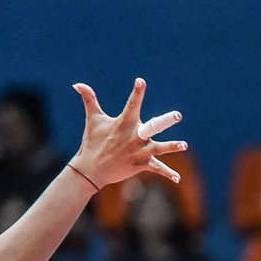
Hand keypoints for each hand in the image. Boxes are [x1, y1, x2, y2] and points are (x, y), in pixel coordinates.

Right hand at [69, 78, 186, 188]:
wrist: (91, 169)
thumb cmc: (92, 141)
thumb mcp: (92, 119)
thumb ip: (89, 100)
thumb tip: (77, 84)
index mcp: (124, 123)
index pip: (132, 104)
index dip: (137, 92)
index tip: (141, 81)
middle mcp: (134, 136)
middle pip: (153, 126)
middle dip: (165, 120)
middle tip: (178, 115)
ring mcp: (138, 151)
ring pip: (159, 148)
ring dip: (172, 147)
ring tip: (184, 145)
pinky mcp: (141, 164)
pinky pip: (157, 168)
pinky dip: (168, 173)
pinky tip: (178, 179)